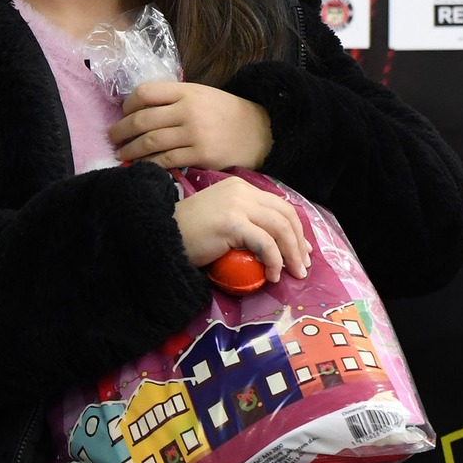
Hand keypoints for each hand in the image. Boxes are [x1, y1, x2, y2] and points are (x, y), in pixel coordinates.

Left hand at [112, 82, 272, 170]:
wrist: (261, 132)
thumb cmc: (228, 114)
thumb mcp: (203, 95)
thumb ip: (175, 98)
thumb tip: (140, 110)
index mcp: (187, 91)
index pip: (145, 92)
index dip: (128, 104)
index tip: (124, 113)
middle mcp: (188, 110)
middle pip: (142, 120)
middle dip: (120, 131)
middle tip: (111, 138)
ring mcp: (194, 134)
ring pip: (150, 142)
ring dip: (130, 150)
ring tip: (122, 154)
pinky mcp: (200, 155)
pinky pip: (165, 161)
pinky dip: (149, 164)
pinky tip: (141, 166)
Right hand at [172, 177, 309, 283]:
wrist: (159, 236)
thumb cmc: (188, 234)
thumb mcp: (222, 218)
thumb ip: (245, 220)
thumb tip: (273, 241)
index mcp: (241, 187)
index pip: (279, 205)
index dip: (296, 228)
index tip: (302, 250)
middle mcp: (242, 191)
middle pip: (285, 214)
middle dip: (298, 241)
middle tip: (302, 265)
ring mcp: (237, 205)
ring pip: (280, 227)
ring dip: (291, 253)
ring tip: (294, 273)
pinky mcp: (231, 222)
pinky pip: (265, 242)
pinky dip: (274, 260)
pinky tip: (273, 275)